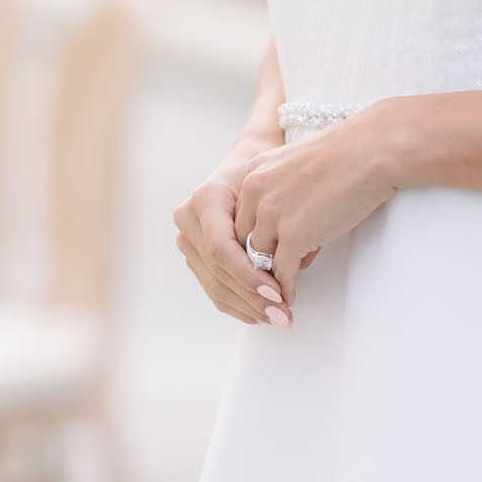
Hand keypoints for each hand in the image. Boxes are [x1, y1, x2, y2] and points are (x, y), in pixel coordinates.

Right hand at [173, 139, 294, 329]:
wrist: (245, 163)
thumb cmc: (262, 172)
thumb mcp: (270, 187)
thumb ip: (275, 222)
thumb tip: (293, 264)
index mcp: (204, 198)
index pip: (221, 248)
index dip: (248, 275)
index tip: (276, 292)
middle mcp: (188, 220)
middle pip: (219, 272)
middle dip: (253, 298)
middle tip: (283, 314)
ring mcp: (188, 240)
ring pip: (216, 286)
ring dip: (249, 308)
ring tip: (278, 318)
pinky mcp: (194, 256)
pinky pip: (214, 289)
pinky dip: (240, 305)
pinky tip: (260, 314)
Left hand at [232, 104, 400, 304]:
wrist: (372, 150)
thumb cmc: (348, 155)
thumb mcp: (299, 167)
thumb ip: (284, 194)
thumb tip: (290, 235)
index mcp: (254, 172)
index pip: (241, 217)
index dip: (256, 240)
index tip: (265, 257)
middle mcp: (255, 191)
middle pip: (244, 241)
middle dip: (258, 263)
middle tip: (269, 282)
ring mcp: (272, 214)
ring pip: (260, 260)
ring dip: (270, 280)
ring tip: (278, 297)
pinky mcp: (294, 235)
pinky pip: (282, 273)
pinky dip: (285, 290)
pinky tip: (291, 299)